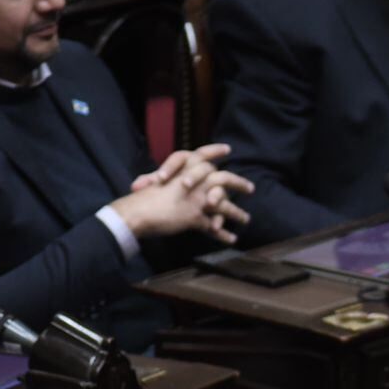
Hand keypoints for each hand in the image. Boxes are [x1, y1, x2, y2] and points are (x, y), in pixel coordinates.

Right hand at [112, 143, 254, 243]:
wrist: (137, 211)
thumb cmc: (143, 196)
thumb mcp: (156, 181)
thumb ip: (170, 178)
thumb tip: (171, 179)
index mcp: (184, 168)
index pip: (202, 154)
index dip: (214, 151)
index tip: (227, 149)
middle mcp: (195, 181)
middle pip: (224, 179)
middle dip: (239, 183)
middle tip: (251, 188)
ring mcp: (197, 199)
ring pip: (223, 205)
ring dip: (237, 213)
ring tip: (246, 219)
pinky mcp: (195, 217)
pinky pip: (213, 226)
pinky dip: (222, 234)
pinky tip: (231, 239)